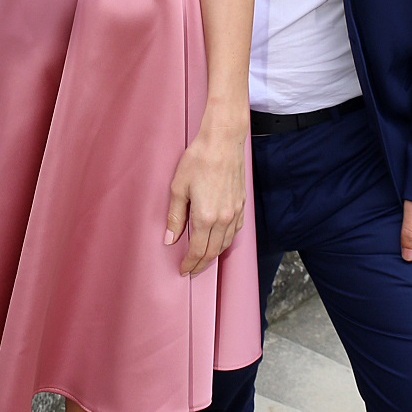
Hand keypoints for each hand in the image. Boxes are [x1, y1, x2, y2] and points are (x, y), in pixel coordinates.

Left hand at [165, 118, 246, 276]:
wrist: (222, 142)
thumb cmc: (199, 160)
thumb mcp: (178, 188)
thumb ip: (175, 217)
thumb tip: (170, 239)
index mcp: (205, 217)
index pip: (198, 250)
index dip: (190, 263)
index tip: (183, 269)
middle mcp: (223, 218)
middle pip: (213, 251)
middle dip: (201, 264)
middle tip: (192, 269)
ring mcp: (235, 212)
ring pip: (226, 243)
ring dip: (214, 254)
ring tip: (203, 259)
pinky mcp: (241, 204)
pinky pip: (235, 231)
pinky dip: (226, 241)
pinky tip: (220, 240)